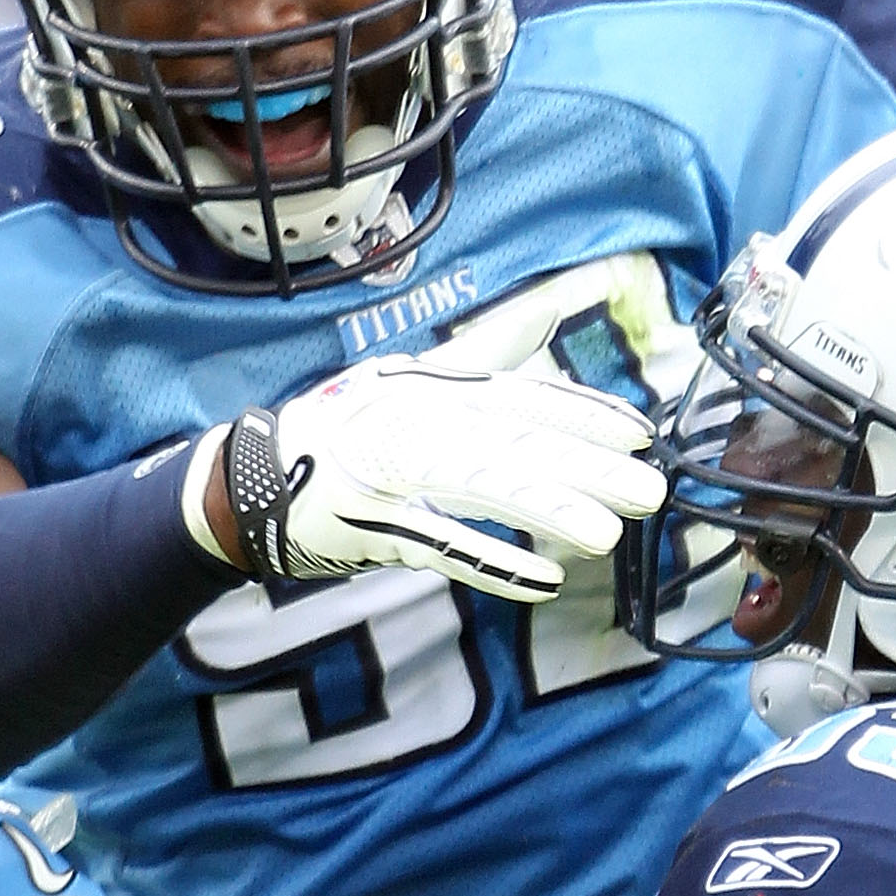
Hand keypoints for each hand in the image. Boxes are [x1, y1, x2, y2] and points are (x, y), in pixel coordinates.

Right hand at [215, 355, 663, 598]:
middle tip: (650, 489)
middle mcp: (413, 415)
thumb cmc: (341, 427)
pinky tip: (543, 582)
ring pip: (479, 485)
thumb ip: (484, 353)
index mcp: (430, 384)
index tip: (640, 433)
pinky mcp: (367, 522)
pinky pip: (437, 544)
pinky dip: (489, 564)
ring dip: (546, 509)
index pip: (518, 395)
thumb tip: (546, 313)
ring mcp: (387, 468)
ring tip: (608, 535)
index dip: (581, 412)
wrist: (245, 477)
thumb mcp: (412, 377)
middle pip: (511, 438)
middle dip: (584, 464)